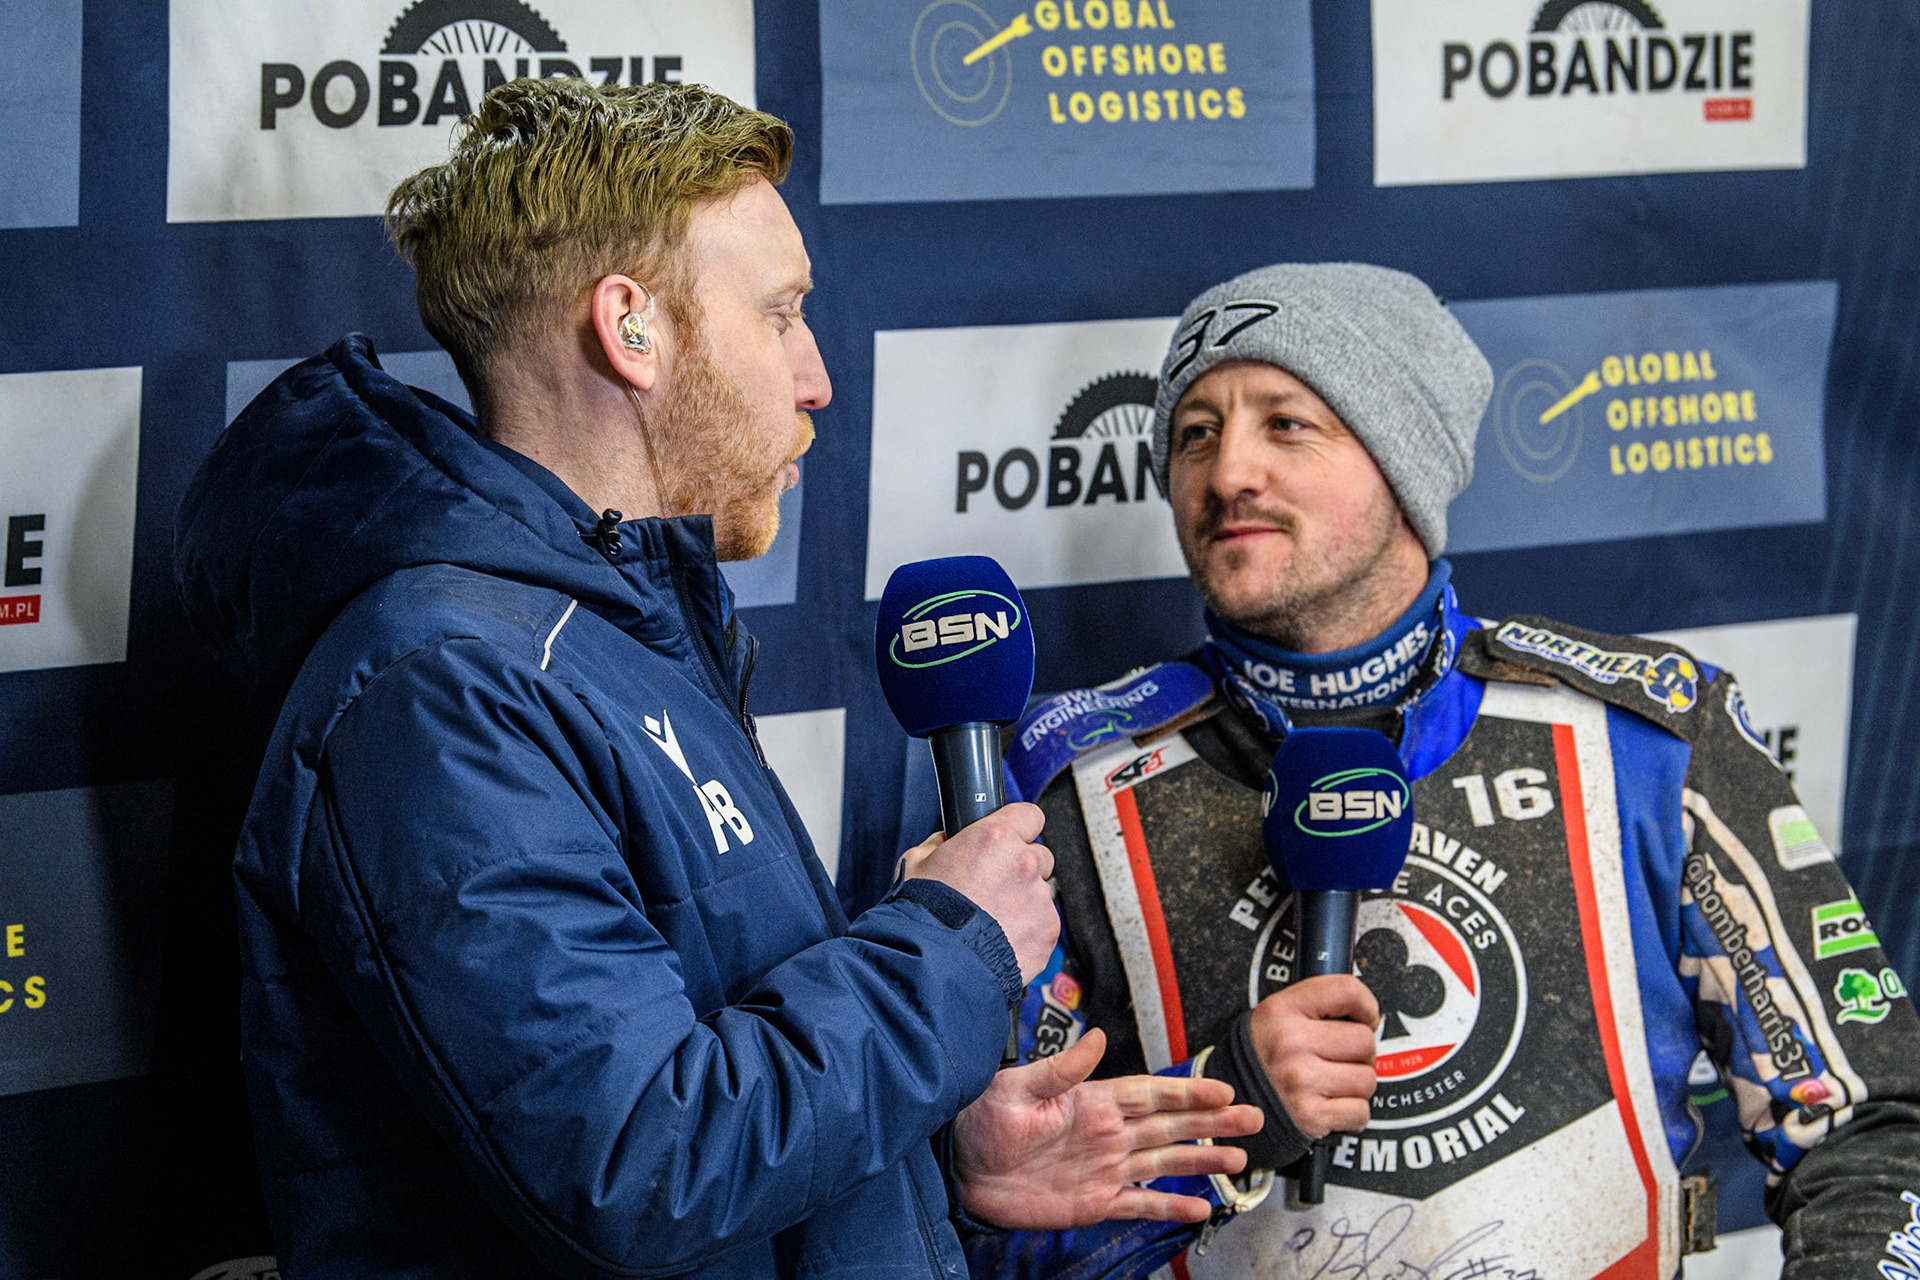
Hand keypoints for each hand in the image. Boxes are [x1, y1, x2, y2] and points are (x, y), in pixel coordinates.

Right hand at [901, 803, 1056, 981]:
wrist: (936, 965)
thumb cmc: (923, 914)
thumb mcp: (917, 862)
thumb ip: (941, 844)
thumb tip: (949, 840)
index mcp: (995, 838)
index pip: (1029, 815)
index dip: (1019, 827)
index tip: (1011, 837)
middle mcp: (1024, 863)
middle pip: (1038, 855)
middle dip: (1020, 868)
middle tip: (993, 887)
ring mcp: (1039, 899)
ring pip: (1041, 892)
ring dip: (1025, 900)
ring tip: (994, 920)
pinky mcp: (1047, 931)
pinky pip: (1044, 923)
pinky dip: (1028, 930)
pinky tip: (1001, 939)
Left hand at [952, 1028, 1263, 1228]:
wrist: (957, 1168)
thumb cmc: (979, 1120)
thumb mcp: (1017, 1086)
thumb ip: (1062, 1067)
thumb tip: (1096, 1037)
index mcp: (1091, 1101)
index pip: (1151, 1093)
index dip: (1188, 1091)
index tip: (1223, 1088)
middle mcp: (1105, 1133)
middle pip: (1170, 1126)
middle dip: (1211, 1121)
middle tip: (1252, 1117)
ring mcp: (1103, 1168)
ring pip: (1165, 1163)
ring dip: (1201, 1160)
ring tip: (1239, 1157)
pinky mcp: (1093, 1202)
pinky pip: (1140, 1204)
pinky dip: (1170, 1207)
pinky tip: (1199, 1207)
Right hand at [1248, 975, 1378, 1137]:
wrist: (1232, 1103)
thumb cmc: (1262, 1057)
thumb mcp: (1275, 1017)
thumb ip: (1316, 1006)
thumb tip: (1369, 1016)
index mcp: (1281, 1010)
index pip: (1346, 991)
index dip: (1366, 1005)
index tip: (1364, 1018)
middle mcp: (1290, 1043)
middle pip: (1364, 1041)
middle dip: (1360, 1053)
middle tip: (1339, 1058)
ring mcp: (1300, 1081)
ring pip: (1367, 1079)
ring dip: (1356, 1085)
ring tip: (1332, 1082)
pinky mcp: (1310, 1116)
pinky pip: (1360, 1111)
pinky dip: (1352, 1113)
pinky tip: (1331, 1105)